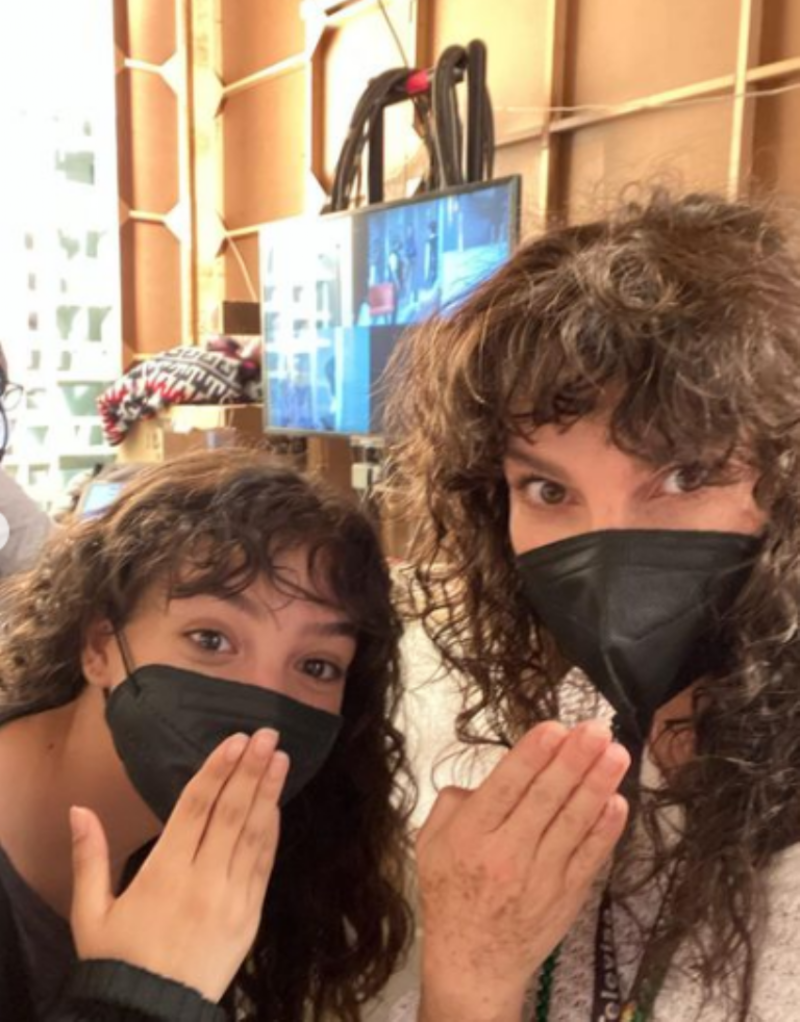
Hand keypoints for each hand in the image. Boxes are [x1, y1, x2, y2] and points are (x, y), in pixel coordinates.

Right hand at [70, 729, 287, 1002]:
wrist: (150, 1020)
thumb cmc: (116, 964)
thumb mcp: (90, 914)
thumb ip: (89, 857)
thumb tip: (79, 809)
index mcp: (164, 874)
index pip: (195, 809)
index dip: (217, 770)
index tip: (236, 741)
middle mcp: (203, 881)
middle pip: (231, 814)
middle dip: (250, 770)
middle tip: (267, 735)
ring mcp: (231, 899)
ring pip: (252, 835)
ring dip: (267, 793)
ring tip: (280, 757)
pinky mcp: (249, 918)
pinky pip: (263, 866)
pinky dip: (271, 833)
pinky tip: (276, 806)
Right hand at [417, 720, 629, 1021]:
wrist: (472, 963)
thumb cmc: (449, 894)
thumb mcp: (429, 844)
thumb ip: (452, 804)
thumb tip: (485, 778)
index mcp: (471, 836)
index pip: (506, 788)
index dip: (533, 756)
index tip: (555, 728)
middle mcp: (507, 853)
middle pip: (545, 799)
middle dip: (574, 761)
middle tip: (597, 730)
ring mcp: (541, 876)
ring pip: (573, 823)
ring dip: (598, 785)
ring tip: (617, 754)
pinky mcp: (567, 894)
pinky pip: (590, 856)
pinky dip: (605, 829)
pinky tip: (618, 802)